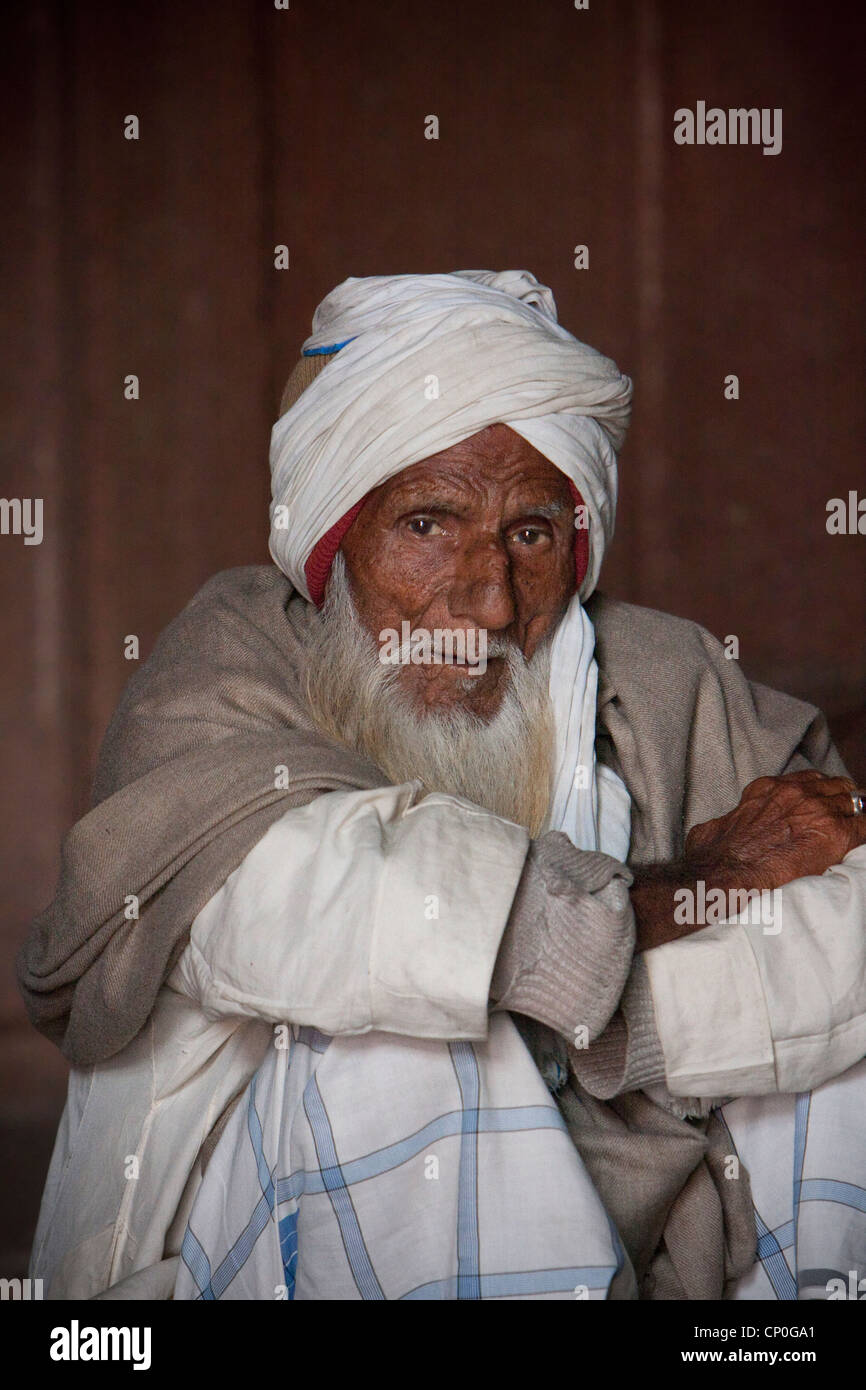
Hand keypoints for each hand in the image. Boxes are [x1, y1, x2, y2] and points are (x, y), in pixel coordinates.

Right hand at [684, 770, 865, 891]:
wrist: (725, 874)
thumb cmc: (713, 858)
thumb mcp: (714, 828)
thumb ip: (728, 823)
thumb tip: (718, 831)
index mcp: (767, 788)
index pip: (808, 780)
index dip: (820, 791)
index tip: (824, 802)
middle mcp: (795, 793)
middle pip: (836, 785)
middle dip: (844, 798)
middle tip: (849, 812)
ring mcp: (817, 811)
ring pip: (855, 801)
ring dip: (858, 813)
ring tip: (860, 825)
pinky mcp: (835, 834)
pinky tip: (864, 840)